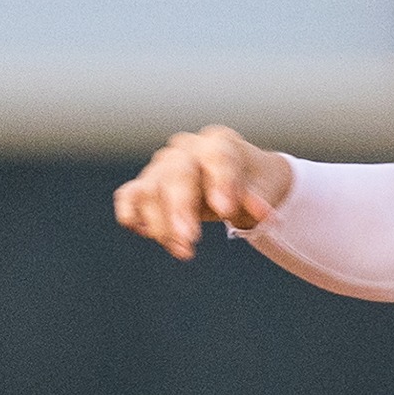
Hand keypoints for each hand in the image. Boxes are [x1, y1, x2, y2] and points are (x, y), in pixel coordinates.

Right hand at [113, 125, 292, 259]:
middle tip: (190, 238)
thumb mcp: (264, 188)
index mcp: (219, 143)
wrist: (241, 179)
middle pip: (177, 173)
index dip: (221, 182)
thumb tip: (263, 214)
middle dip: (181, 208)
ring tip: (184, 251)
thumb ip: (259, 199)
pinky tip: (139, 229)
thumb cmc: (252, 182)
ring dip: (161, 224)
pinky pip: (129, 195)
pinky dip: (130, 212)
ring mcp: (163, 165)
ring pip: (151, 189)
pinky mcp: (147, 184)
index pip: (218, 157)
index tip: (227, 210)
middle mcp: (186, 149)